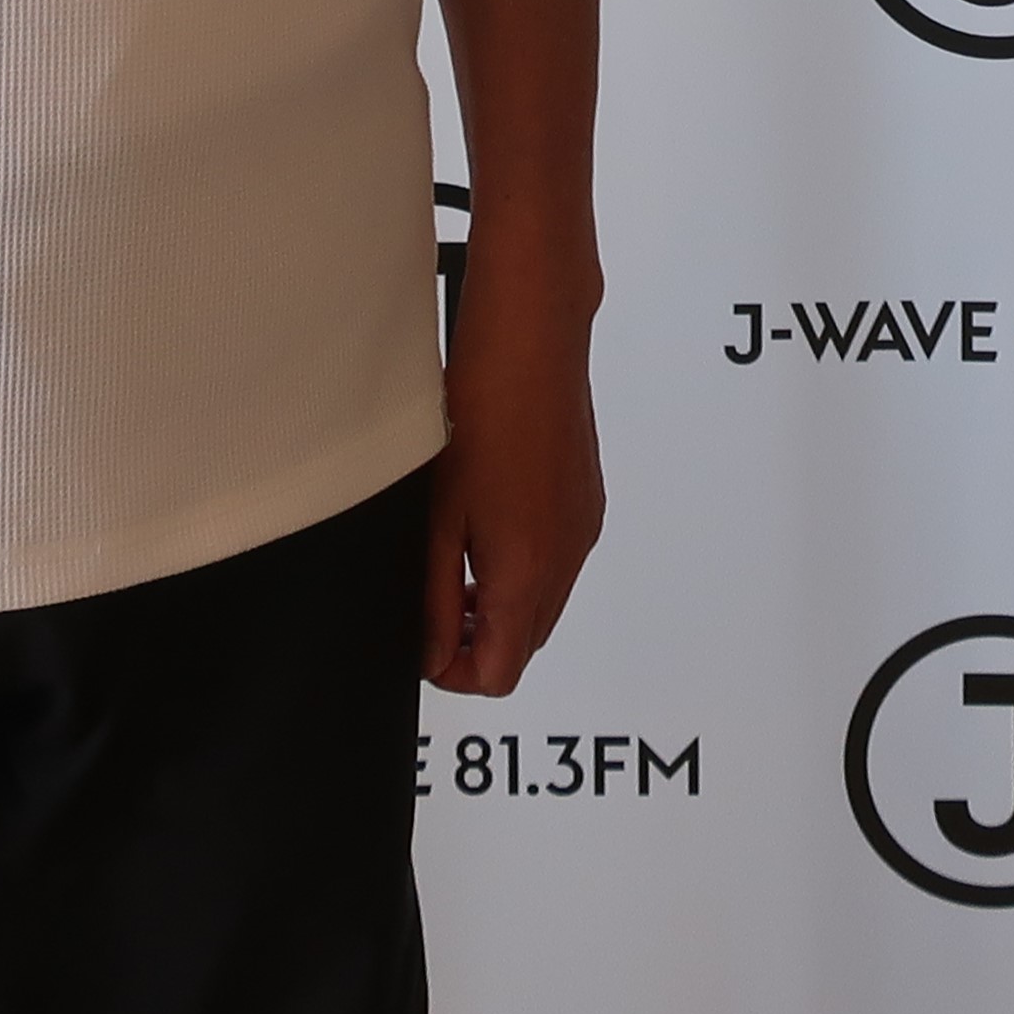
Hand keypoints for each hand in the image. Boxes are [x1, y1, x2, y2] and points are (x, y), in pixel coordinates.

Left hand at [426, 265, 604, 695]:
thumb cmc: (482, 411)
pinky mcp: (588, 503)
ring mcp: (583, 530)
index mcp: (528, 573)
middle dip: (478, 638)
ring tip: (457, 554)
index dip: (454, 670)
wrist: (533, 340)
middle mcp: (567, 560)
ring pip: (545, 604)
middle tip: (434, 599)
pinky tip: (490, 519)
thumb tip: (434, 650)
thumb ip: (438, 596)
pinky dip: (526, 566)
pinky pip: (560, 562)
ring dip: (502, 602)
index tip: (425, 641)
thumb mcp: (439, 518)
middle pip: (526, 644)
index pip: (500, 674)